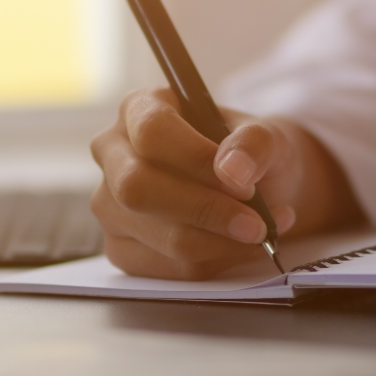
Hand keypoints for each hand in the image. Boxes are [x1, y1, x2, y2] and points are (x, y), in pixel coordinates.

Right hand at [90, 87, 363, 279]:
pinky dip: (212, 262)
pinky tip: (239, 247)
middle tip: (257, 224)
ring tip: (262, 233)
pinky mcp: (120, 248)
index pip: (151, 132)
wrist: (252, 187)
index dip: (196, 159)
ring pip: (154, 234)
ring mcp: (110, 204)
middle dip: (205, 211)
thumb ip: (253, 144)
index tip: (244, 183)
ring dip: (218, 242)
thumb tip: (232, 172)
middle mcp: (113, 154)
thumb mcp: (264, 135)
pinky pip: (164, 267)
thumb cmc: (248, 153)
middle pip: (138, 188)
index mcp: (139, 109)